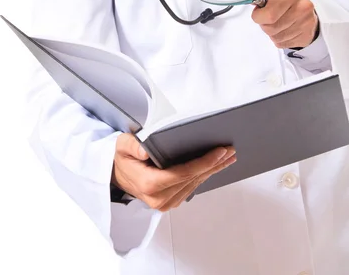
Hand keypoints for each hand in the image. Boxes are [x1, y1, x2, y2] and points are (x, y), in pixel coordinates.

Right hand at [111, 133, 236, 211]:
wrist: (118, 174)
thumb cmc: (122, 158)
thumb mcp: (121, 145)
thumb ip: (132, 147)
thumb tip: (144, 151)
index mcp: (148, 184)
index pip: (182, 173)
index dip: (203, 163)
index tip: (219, 152)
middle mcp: (158, 198)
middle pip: (193, 179)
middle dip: (214, 164)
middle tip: (230, 150)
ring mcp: (165, 203)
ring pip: (195, 184)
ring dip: (213, 170)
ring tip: (228, 157)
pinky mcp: (170, 202)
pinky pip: (191, 187)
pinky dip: (204, 175)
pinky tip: (215, 166)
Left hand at [252, 0, 318, 48]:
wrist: (306, 9)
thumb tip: (251, 2)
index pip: (269, 14)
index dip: (258, 16)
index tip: (258, 13)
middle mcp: (301, 7)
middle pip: (271, 28)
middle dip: (264, 25)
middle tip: (268, 19)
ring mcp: (306, 23)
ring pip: (276, 37)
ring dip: (272, 33)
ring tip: (277, 23)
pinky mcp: (306, 36)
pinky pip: (283, 44)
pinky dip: (279, 39)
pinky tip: (284, 30)